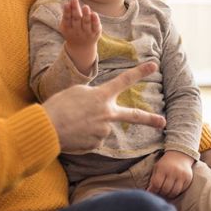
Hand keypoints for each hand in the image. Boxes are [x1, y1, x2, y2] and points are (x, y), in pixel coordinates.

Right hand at [42, 62, 165, 152]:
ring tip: (73, 123)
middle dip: (150, 119)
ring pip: (102, 128)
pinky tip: (73, 134)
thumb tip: (101, 109)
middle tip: (163, 122)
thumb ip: (94, 96)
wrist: (47, 128)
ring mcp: (103, 131)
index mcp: (102, 96)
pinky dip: (85, 138)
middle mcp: (107, 114)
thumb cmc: (59, 106)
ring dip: (90, 127)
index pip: (124, 80)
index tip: (154, 65)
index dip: (140, 72)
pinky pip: (93, 140)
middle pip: (133, 115)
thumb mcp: (77, 92)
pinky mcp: (96, 144)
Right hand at [60, 0, 100, 70]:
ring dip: (86, 15)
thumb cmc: (73, 30)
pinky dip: (95, 20)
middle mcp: (77, 31)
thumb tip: (68, 3)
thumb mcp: (67, 25)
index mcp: (68, 28)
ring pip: (86, 23)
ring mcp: (87, 33)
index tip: (66, 4)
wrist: (82, 47)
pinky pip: (96, 26)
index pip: (67, 19)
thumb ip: (67, 15)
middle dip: (75, 9)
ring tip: (85, 6)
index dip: (66, 12)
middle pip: (76, 19)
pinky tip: (94, 13)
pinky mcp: (96, 33)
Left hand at [148, 151, 193, 198]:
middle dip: (161, 193)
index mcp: (163, 168)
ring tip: (166, 193)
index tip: (152, 192)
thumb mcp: (157, 168)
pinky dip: (176, 192)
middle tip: (159, 193)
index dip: (153, 191)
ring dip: (169, 195)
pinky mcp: (188, 178)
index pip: (157, 184)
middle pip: (165, 189)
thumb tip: (149, 192)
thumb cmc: (166, 163)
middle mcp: (173, 171)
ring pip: (174, 192)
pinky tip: (173, 190)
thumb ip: (153, 179)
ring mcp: (182, 175)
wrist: (180, 155)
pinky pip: (181, 190)